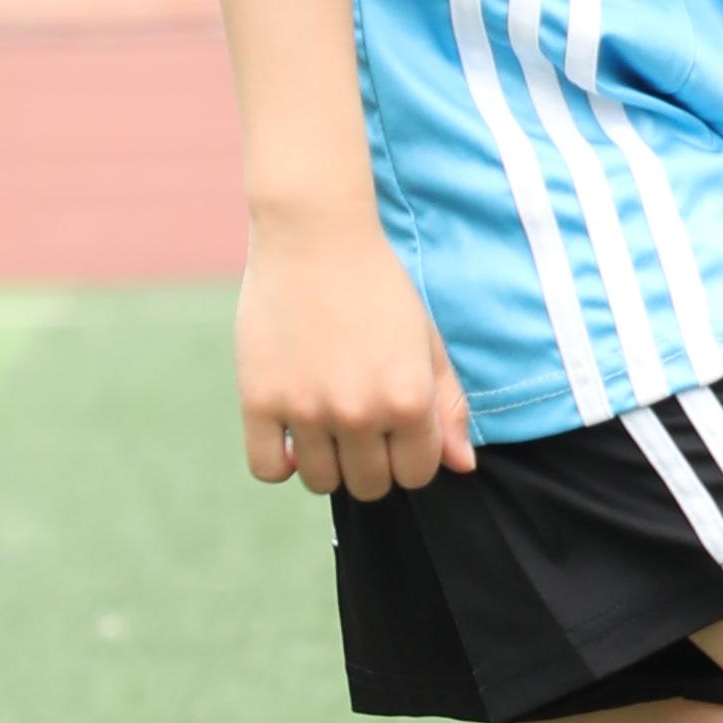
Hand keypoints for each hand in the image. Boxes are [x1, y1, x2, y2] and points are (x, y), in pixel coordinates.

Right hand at [235, 205, 475, 493]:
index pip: (418, 474)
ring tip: (326, 425)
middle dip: (371, 464)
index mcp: (409, 401)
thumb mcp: (426, 342)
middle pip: (370, 486)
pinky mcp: (260, 401)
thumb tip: (462, 467)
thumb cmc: (378, 287)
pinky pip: (268, 469)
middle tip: (360, 426)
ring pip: (321, 483)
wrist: (315, 236)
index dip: (410, 457)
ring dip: (328, 463)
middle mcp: (360, 413)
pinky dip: (281, 463)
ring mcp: (307, 409)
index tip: (395, 431)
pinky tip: (292, 435)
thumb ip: (448, 407)